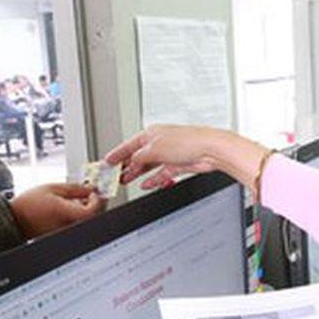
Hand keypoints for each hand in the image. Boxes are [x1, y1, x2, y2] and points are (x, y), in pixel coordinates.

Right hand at [9, 183, 101, 237]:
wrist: (14, 220)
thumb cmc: (29, 204)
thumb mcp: (53, 188)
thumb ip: (75, 189)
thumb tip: (91, 188)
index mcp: (63, 212)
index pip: (91, 212)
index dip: (97, 201)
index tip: (94, 194)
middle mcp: (66, 226)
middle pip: (91, 218)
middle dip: (94, 205)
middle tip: (89, 196)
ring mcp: (65, 233)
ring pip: (85, 223)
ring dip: (87, 211)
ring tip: (77, 202)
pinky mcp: (63, 236)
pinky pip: (77, 227)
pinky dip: (79, 218)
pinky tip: (71, 211)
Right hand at [105, 125, 267, 193]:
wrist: (210, 150)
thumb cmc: (188, 141)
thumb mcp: (155, 149)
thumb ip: (140, 156)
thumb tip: (132, 161)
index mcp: (152, 133)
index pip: (129, 144)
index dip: (117, 153)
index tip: (107, 161)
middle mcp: (161, 143)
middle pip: (139, 156)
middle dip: (127, 166)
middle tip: (115, 176)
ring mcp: (170, 154)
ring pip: (149, 166)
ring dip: (138, 174)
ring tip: (126, 181)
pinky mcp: (179, 165)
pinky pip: (162, 173)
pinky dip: (154, 179)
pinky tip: (146, 185)